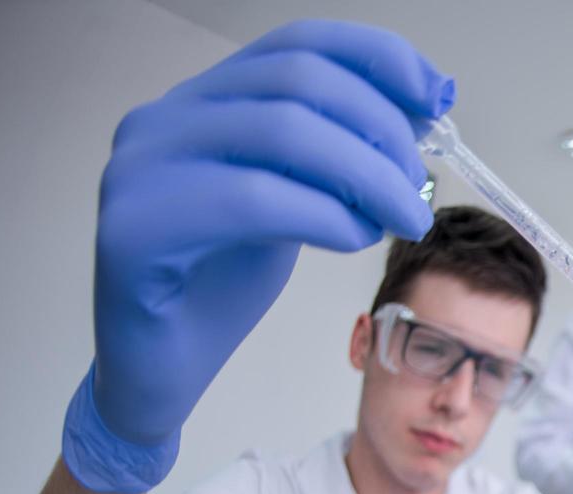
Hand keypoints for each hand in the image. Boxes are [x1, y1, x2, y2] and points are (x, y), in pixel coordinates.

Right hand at [65, 20, 453, 492]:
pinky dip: (325, 216)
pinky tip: (355, 238)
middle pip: (298, 82)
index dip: (377, 59)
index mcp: (202, 101)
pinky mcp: (135, 228)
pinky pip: (253, 201)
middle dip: (381, 131)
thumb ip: (334, 159)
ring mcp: (140, 168)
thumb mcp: (293, 204)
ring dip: (367, 175)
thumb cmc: (219, 287)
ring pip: (281, 133)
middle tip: (419, 187)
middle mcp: (163, 119)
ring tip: (402, 218)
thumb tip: (415, 119)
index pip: (298, 44)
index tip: (437, 96)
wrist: (158, 370)